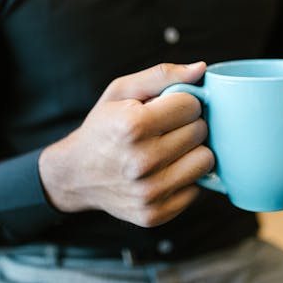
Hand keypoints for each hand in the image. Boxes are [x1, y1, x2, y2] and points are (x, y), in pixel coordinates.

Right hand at [38, 62, 214, 226]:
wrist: (76, 175)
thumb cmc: (103, 127)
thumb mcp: (121, 92)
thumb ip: (161, 75)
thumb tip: (200, 69)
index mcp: (133, 126)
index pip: (191, 105)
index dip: (182, 102)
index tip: (168, 108)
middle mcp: (142, 162)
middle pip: (200, 132)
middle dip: (188, 125)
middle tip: (167, 129)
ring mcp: (149, 192)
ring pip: (206, 161)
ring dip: (192, 152)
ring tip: (169, 149)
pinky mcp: (156, 214)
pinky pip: (196, 189)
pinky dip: (185, 178)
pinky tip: (165, 171)